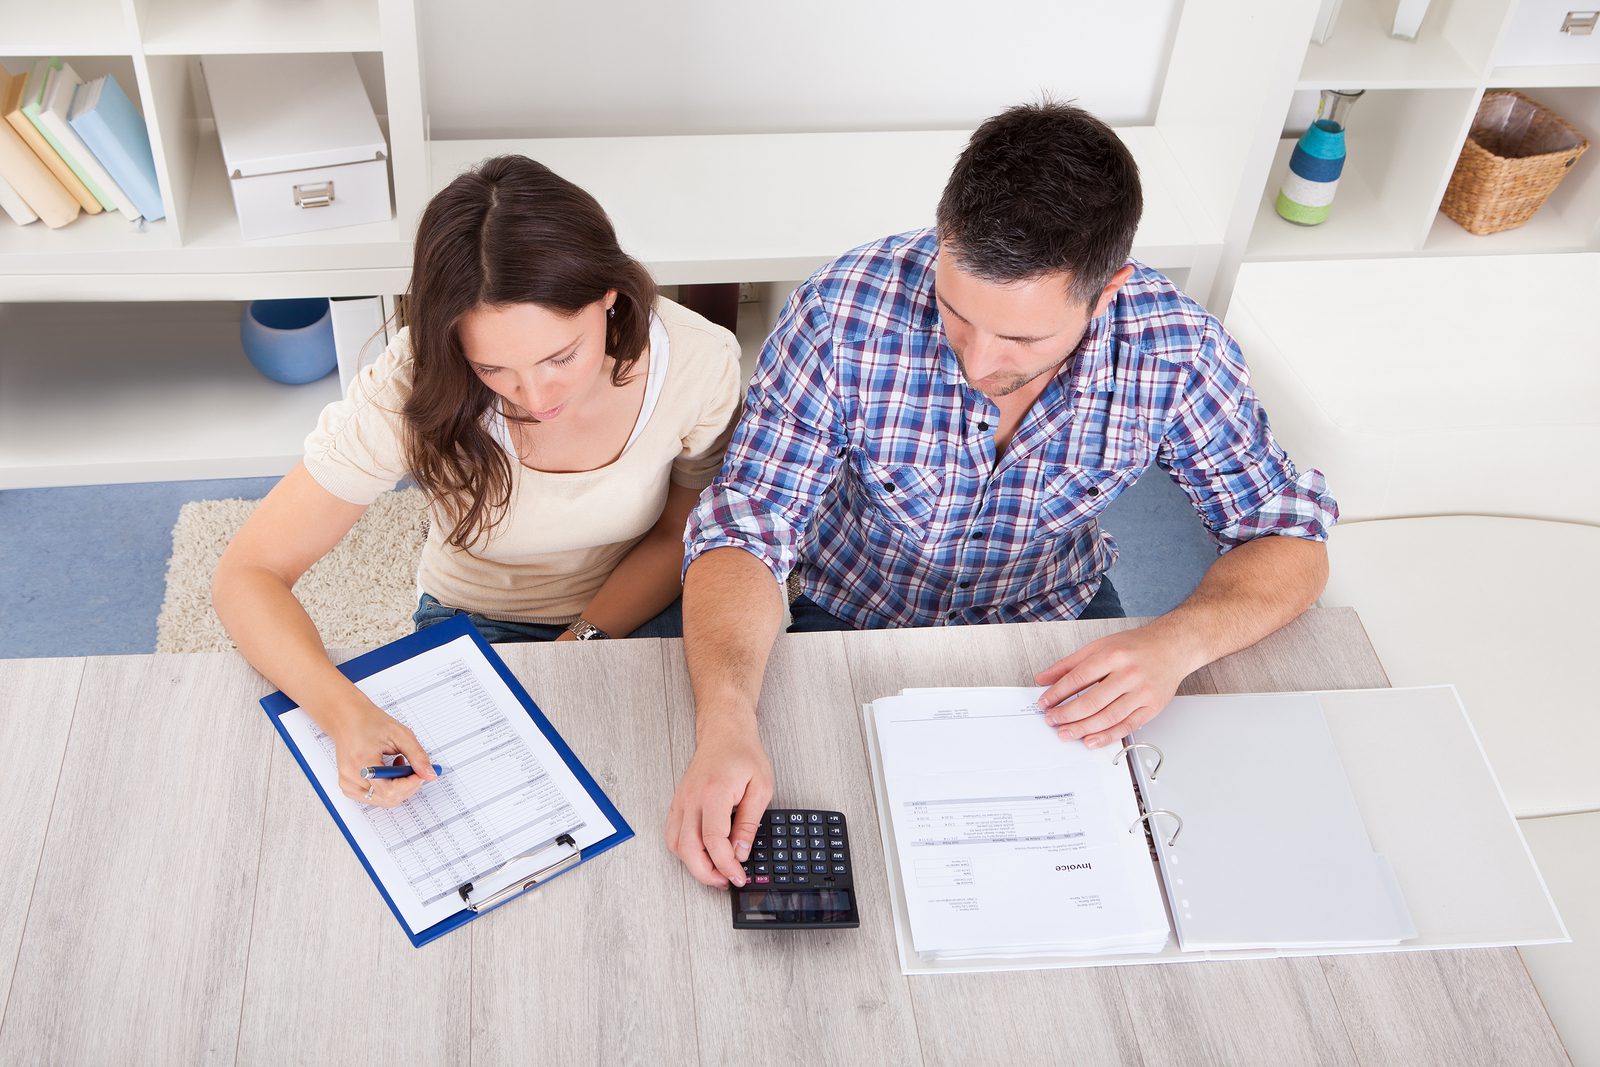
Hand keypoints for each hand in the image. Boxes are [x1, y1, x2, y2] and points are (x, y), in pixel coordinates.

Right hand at [328, 698, 436, 807]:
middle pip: (388, 798)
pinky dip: (387, 788)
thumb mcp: (400, 734)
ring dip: (398, 787)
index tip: (421, 774)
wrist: (348, 720)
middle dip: (407, 786)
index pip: (389, 790)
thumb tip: (430, 775)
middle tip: (414, 768)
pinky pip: (374, 797)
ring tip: (398, 764)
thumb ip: (417, 756)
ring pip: (383, 800)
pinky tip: (388, 772)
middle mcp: (351, 777)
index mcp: (362, 761)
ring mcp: (348, 784)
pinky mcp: (348, 787)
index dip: (410, 784)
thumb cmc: (370, 723)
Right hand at [665, 721, 772, 888]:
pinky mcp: (678, 803)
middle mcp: (692, 799)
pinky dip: (684, 852)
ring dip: (694, 865)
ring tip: (716, 871)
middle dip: (707, 874)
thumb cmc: (743, 754)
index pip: (713, 840)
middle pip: (688, 849)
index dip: (726, 865)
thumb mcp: (761, 787)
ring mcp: (681, 801)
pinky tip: (701, 855)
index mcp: (714, 793)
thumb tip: (740, 852)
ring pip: (676, 845)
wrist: (724, 733)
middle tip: (726, 881)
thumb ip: (749, 822)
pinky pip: (673, 835)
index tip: (738, 875)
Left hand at [1033, 622, 1201, 748]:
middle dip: (1067, 715)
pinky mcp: (1153, 707)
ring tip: (1066, 733)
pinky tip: (1091, 740)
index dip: (1057, 693)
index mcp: (1113, 655)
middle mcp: (1129, 674)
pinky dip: (1107, 736)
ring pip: (1108, 717)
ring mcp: (1142, 692)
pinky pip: (1127, 726)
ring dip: (1083, 729)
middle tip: (1052, 721)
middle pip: (1092, 701)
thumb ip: (1069, 663)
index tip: (1044, 703)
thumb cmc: (1135, 646)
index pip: (1078, 678)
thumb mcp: (1099, 646)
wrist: (1172, 647)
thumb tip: (1043, 678)